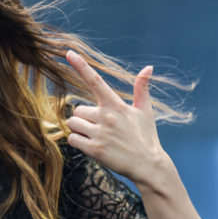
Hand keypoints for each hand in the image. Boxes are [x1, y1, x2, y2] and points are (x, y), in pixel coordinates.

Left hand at [65, 50, 166, 184]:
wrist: (148, 165)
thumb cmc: (146, 137)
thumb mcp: (145, 111)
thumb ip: (142, 89)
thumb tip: (148, 67)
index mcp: (116, 105)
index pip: (95, 81)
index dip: (81, 66)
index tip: (69, 53)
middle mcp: (106, 117)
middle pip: (77, 110)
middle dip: (84, 118)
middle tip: (101, 128)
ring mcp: (100, 134)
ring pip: (73, 124)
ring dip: (79, 130)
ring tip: (97, 137)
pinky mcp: (95, 149)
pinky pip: (72, 139)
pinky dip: (78, 142)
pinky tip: (91, 145)